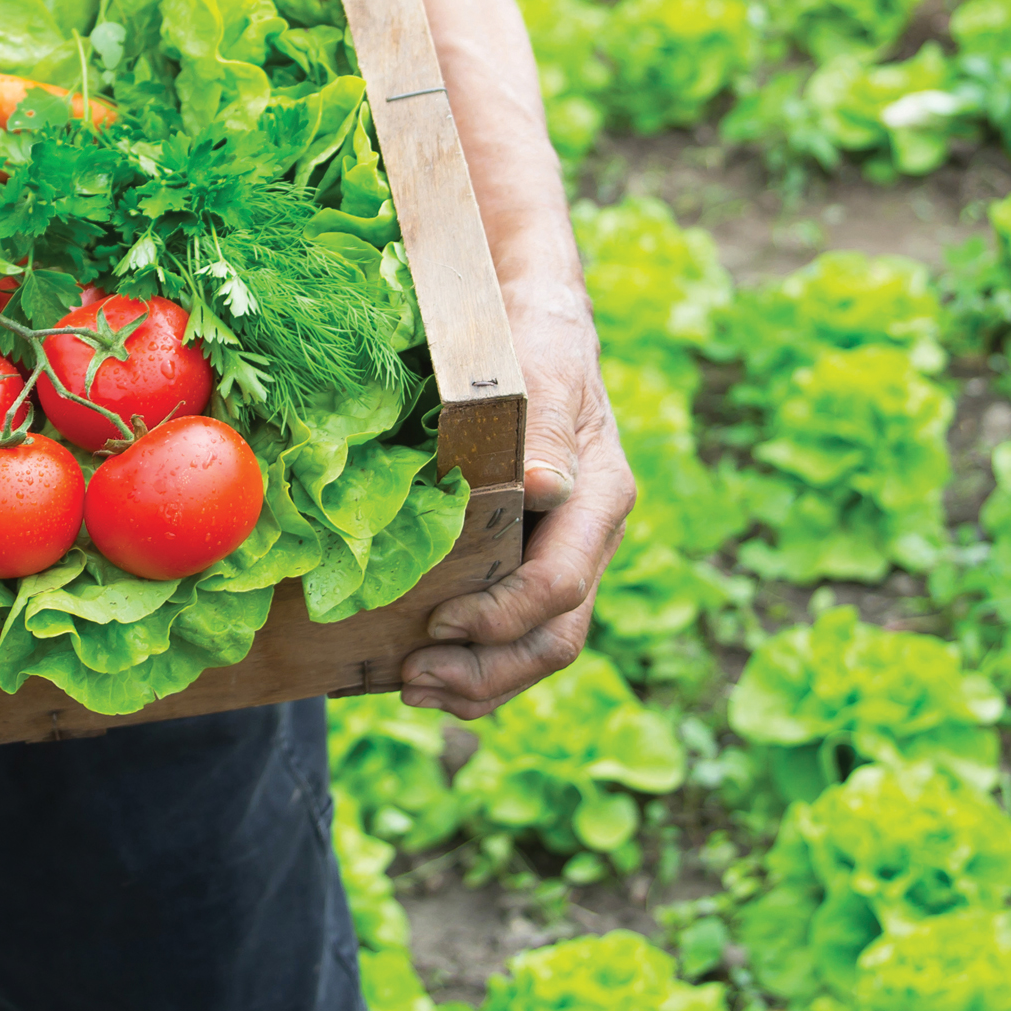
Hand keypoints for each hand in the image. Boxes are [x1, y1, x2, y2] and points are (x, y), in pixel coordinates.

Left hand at [397, 285, 634, 718]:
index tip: (437, 623)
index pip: (560, 586)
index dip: (501, 618)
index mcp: (598, 499)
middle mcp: (584, 538)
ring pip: (535, 645)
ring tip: (412, 688)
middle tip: (414, 680)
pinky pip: (509, 627)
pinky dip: (470, 658)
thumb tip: (546, 489)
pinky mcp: (523, 556)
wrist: (525, 322)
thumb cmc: (530, 340)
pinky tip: (419, 669)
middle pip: (554, 637)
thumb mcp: (542, 370)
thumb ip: (547, 429)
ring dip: (477, 681)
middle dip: (486, 672)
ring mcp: (556, 552)